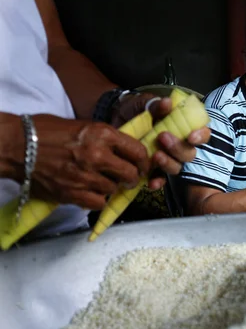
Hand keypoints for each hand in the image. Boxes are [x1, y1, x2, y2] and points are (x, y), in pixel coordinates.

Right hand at [21, 115, 150, 209]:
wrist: (17, 145)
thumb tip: (126, 150)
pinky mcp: (72, 193)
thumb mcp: (84, 125)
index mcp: (102, 134)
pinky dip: (98, 199)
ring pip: (114, 189)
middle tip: (128, 178)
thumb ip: (106, 138)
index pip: (138, 151)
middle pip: (131, 174)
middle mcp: (97, 155)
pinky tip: (91, 192)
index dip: (144, 162)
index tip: (143, 166)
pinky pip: (98, 202)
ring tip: (102, 182)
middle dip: (133, 178)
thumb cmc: (47, 131)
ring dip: (112, 187)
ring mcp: (85, 175)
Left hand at [112, 93, 210, 189]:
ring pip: (177, 167)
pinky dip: (157, 182)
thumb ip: (156, 105)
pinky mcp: (154, 170)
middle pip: (190, 154)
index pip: (202, 134)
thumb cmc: (136, 110)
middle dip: (178, 148)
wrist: (115, 121)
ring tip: (156, 156)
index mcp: (183, 127)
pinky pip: (160, 180)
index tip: (191, 137)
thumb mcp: (144, 103)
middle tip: (162, 137)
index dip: (201, 136)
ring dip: (168, 163)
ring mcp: (168, 158)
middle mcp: (180, 145)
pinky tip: (150, 182)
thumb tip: (167, 103)